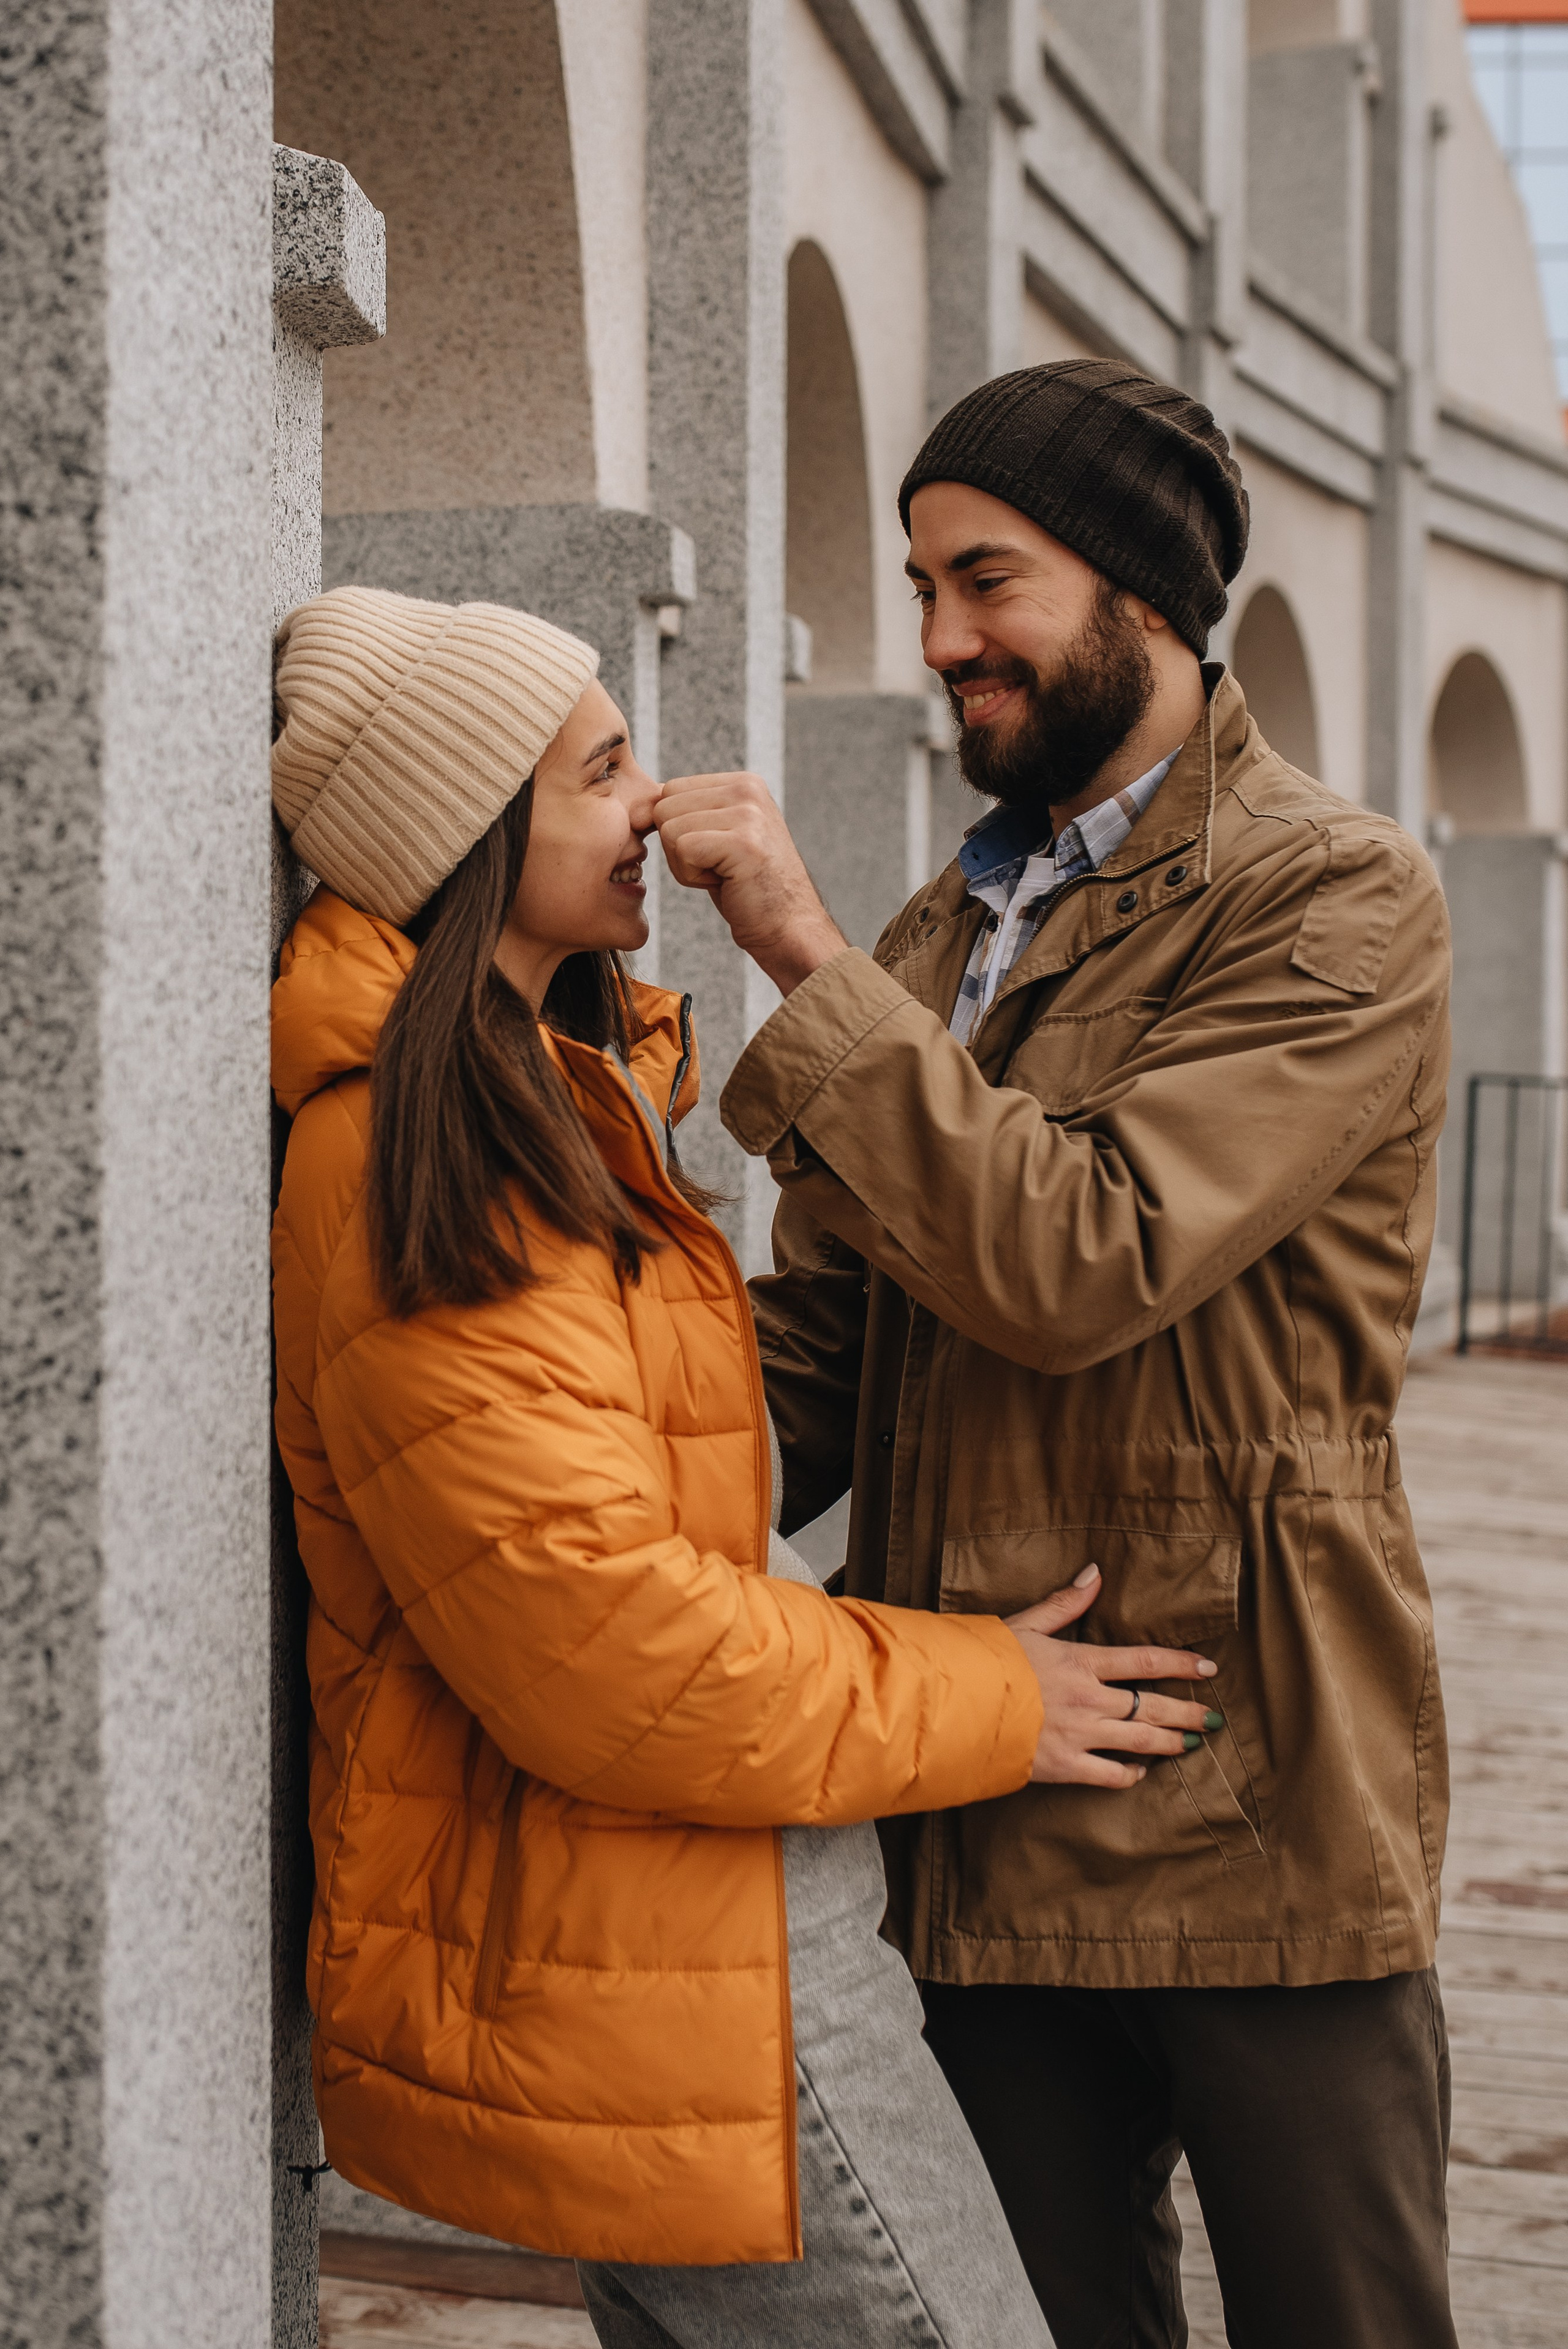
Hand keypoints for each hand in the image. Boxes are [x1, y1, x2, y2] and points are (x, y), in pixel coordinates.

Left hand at [655, 772, 846, 993]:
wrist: (788, 927)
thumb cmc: (747, 889)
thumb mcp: (719, 836)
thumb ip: (690, 812)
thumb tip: (640, 806)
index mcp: (742, 782)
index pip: (670, 789)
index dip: (678, 829)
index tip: (714, 852)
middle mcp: (747, 789)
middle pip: (664, 807)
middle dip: (678, 846)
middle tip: (717, 867)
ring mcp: (747, 813)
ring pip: (669, 830)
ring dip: (685, 864)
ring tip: (723, 874)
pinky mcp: (743, 842)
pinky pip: (682, 850)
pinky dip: (692, 877)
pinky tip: (724, 883)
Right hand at [1005, 1565, 1219, 1789]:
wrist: (955, 1706)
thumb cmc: (986, 1660)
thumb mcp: (1025, 1624)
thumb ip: (1064, 1603)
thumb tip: (1096, 1573)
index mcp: (1081, 1662)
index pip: (1145, 1662)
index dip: (1181, 1665)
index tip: (1208, 1668)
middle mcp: (1088, 1700)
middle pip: (1154, 1707)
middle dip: (1189, 1712)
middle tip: (1213, 1716)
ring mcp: (1079, 1736)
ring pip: (1141, 1742)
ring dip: (1171, 1743)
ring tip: (1191, 1743)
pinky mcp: (1064, 1767)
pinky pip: (1111, 1776)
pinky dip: (1131, 1774)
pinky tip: (1140, 1771)